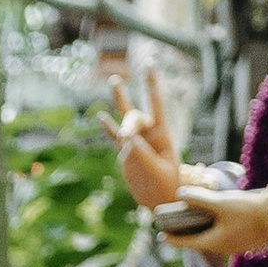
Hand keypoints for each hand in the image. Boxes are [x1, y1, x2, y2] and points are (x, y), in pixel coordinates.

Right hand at [110, 67, 183, 210]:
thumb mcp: (157, 170)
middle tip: (125, 125)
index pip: (156, 105)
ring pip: (125, 119)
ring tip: (115, 81)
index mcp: (162, 135)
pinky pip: (114, 138)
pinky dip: (108, 128)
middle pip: (136, 114)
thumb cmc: (166, 186)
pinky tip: (101, 117)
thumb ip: (142, 153)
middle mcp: (148, 135)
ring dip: (120, 99)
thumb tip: (127, 137)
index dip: (152, 86)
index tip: (149, 65)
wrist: (161, 201)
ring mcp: (135, 143)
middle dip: (129, 113)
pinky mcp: (125, 154)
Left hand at [150, 179, 267, 259]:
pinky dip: (215, 227)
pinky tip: (215, 217)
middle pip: (198, 241)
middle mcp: (222, 248)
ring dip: (201, 229)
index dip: (172, 238)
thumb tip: (180, 193)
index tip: (160, 235)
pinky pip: (223, 235)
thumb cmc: (249, 210)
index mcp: (213, 242)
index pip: (186, 243)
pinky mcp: (244, 239)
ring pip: (212, 238)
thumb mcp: (222, 203)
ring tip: (192, 219)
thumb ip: (200, 199)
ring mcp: (234, 245)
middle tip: (174, 224)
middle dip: (186, 233)